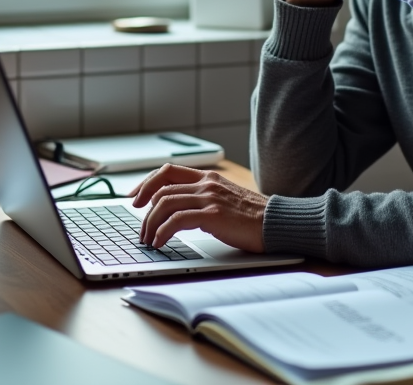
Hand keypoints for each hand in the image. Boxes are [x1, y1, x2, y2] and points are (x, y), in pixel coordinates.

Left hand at [128, 164, 267, 251]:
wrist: (277, 223)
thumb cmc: (253, 217)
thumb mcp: (225, 199)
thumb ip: (204, 199)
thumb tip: (177, 212)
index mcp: (208, 178)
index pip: (168, 171)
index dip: (146, 183)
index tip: (134, 197)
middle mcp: (206, 183)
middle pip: (161, 188)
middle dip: (144, 209)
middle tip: (140, 227)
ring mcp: (210, 198)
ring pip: (165, 203)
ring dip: (150, 223)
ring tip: (148, 239)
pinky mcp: (213, 215)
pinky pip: (176, 220)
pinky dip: (162, 231)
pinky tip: (160, 242)